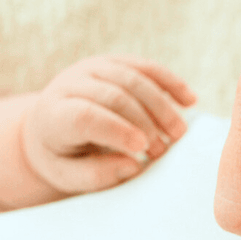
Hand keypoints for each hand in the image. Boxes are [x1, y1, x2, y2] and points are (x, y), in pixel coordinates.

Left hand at [22, 56, 195, 194]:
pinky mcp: (112, 63)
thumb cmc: (64, 159)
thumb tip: (133, 164)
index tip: (142, 150)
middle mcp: (70, 84)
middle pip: (115, 95)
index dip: (117, 130)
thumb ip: (97, 174)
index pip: (86, 116)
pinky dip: (169, 82)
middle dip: (145, 123)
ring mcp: (92, 68)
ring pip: (133, 77)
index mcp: (54, 115)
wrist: (50, 128)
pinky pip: (145, 66)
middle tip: (162, 151)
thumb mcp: (70, 176)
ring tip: (178, 134)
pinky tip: (190, 100)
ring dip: (161, 106)